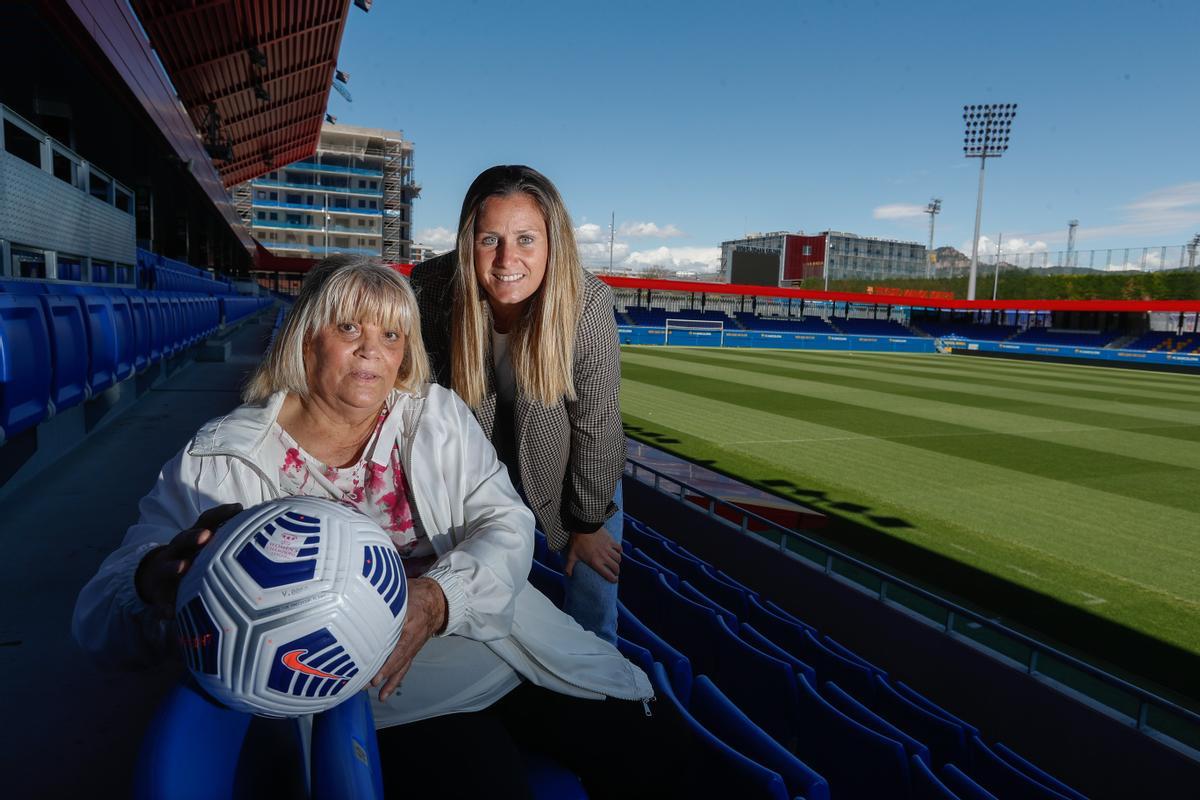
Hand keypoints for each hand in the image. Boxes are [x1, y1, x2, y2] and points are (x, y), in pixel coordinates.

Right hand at [134, 503, 242, 615]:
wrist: (156, 578)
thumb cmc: (191, 558)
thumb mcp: (205, 546)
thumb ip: (229, 538)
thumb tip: (265, 529)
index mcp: (193, 537)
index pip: (205, 521)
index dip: (220, 514)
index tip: (237, 508)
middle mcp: (177, 551)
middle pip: (183, 539)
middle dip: (193, 537)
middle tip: (205, 535)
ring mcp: (165, 571)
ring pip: (167, 567)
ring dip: (175, 567)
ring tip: (183, 567)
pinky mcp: (159, 594)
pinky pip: (161, 601)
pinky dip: (165, 606)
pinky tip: (171, 612)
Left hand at [371, 577, 447, 700]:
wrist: (439, 601)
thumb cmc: (418, 594)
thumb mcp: (404, 592)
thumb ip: (387, 599)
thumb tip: (363, 600)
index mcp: (411, 621)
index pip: (398, 640)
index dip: (388, 655)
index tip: (375, 666)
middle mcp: (413, 637)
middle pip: (398, 657)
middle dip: (385, 672)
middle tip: (369, 683)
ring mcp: (413, 646)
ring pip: (402, 666)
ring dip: (389, 681)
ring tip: (379, 696)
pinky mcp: (412, 650)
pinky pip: (404, 668)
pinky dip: (395, 681)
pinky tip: (385, 693)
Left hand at [563, 527, 620, 582]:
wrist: (583, 527)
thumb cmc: (577, 542)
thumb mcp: (572, 555)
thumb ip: (569, 566)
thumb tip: (568, 574)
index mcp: (595, 562)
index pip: (608, 574)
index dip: (613, 579)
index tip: (614, 580)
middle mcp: (604, 557)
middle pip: (616, 567)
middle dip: (617, 572)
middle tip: (615, 573)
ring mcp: (608, 548)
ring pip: (618, 558)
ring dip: (618, 562)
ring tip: (616, 563)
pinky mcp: (610, 541)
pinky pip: (619, 548)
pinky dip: (619, 551)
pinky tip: (617, 552)